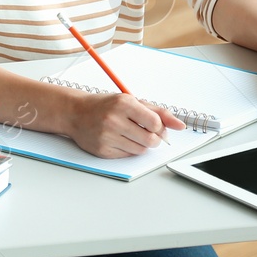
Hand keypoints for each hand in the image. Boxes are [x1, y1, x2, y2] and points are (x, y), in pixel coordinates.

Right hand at [65, 93, 185, 158]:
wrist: (76, 113)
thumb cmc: (106, 106)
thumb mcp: (132, 101)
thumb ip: (159, 112)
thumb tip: (181, 125)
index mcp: (124, 103)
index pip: (155, 123)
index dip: (158, 127)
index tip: (153, 124)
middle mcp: (114, 119)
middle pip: (151, 140)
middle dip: (153, 138)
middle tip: (144, 131)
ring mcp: (107, 136)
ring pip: (141, 150)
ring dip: (141, 144)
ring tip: (130, 133)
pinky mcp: (103, 150)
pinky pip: (128, 156)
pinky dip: (128, 149)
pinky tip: (119, 139)